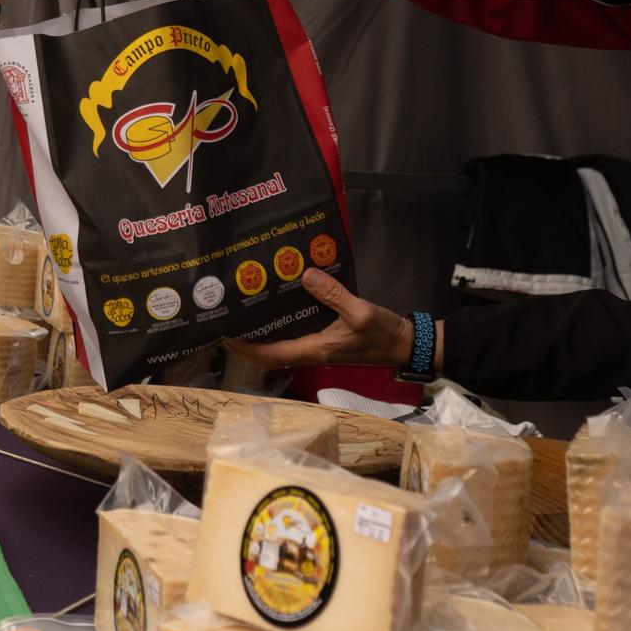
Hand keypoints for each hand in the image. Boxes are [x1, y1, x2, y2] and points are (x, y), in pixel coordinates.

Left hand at [226, 269, 421, 370]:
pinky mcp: (326, 339)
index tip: (225, 336)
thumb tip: (305, 275)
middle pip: (269, 353)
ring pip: (281, 344)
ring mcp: (318, 347)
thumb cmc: (382, 334)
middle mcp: (311, 351)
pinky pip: (296, 334)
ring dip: (262, 334)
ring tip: (245, 311)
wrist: (405, 345)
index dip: (245, 349)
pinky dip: (282, 324)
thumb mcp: (360, 312)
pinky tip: (279, 304)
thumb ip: (333, 294)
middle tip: (228, 319)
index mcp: (314, 349)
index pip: (270, 356)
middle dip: (246, 342)